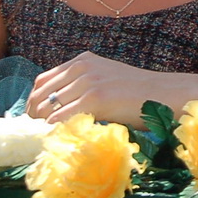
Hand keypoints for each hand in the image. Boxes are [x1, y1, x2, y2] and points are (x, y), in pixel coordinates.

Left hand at [28, 51, 196, 125]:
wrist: (163, 93)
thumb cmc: (137, 91)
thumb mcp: (106, 78)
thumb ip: (83, 84)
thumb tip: (56, 106)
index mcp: (83, 60)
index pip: (43, 80)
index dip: (34, 99)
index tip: (34, 115)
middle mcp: (82, 68)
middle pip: (42, 94)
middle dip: (35, 114)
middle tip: (37, 129)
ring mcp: (88, 82)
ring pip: (49, 107)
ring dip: (43, 123)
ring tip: (47, 135)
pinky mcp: (95, 99)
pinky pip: (62, 117)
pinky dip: (55, 129)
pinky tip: (60, 136)